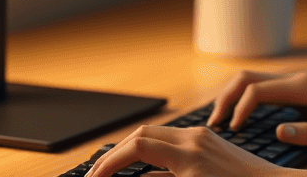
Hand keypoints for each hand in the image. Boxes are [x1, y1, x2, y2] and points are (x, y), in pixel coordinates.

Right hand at [84, 124, 280, 176]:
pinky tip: (143, 168)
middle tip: (96, 175)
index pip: (136, 148)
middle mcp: (195, 138)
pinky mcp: (209, 140)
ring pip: (155, 133)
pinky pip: (172, 139)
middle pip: (141, 134)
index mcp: (189, 154)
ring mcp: (203, 136)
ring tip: (112, 170)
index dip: (109, 163)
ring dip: (131, 150)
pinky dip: (151, 150)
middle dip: (115, 154)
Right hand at [207, 70, 306, 150]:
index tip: (233, 131)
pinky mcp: (297, 88)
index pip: (258, 90)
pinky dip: (244, 98)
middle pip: (248, 77)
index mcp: (304, 86)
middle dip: (226, 98)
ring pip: (253, 79)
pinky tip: (238, 117)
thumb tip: (278, 131)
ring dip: (232, 96)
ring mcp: (296, 81)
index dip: (239, 110)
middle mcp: (297, 78)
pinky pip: (263, 87)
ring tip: (220, 121)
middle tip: (213, 124)